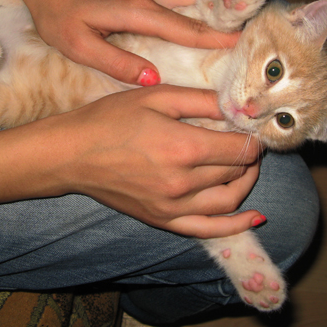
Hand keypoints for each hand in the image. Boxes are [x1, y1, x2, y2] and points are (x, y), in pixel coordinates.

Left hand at [0, 0, 239, 84]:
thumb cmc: (57, 10)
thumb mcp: (78, 45)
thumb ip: (116, 62)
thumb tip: (152, 78)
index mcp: (135, 11)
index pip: (185, 27)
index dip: (216, 37)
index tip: (243, 45)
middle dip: (227, 11)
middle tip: (250, 27)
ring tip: (237, 14)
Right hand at [43, 85, 262, 238]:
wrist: (72, 154)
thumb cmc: (110, 119)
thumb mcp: (156, 97)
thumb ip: (201, 100)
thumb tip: (238, 105)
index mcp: (184, 147)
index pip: (240, 147)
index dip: (254, 136)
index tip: (253, 126)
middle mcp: (183, 183)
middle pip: (237, 172)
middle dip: (250, 155)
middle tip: (246, 140)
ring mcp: (173, 207)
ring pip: (230, 200)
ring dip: (247, 183)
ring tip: (246, 167)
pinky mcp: (163, 220)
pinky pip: (209, 230)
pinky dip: (235, 225)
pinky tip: (254, 217)